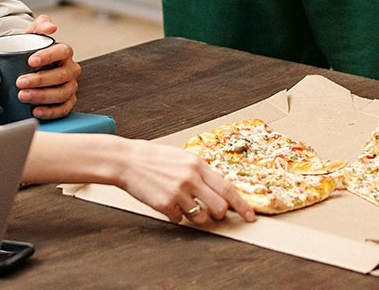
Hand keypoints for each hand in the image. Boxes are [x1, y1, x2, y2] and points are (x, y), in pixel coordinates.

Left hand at [18, 14, 80, 120]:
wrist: (26, 67)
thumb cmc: (29, 51)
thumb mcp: (32, 35)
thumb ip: (40, 25)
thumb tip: (51, 27)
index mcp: (64, 52)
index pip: (62, 51)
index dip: (48, 56)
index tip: (30, 61)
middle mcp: (70, 69)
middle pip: (62, 75)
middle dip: (41, 80)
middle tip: (20, 82)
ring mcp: (70, 86)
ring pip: (63, 93)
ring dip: (43, 96)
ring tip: (23, 96)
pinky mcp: (67, 102)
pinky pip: (64, 109)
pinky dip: (50, 111)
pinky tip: (35, 111)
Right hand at [112, 140, 256, 225]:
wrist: (128, 161)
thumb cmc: (156, 159)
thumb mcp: (183, 159)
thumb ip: (202, 172)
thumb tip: (220, 189)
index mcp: (198, 165)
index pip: (227, 188)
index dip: (242, 205)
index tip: (250, 216)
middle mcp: (191, 178)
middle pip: (219, 207)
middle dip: (219, 214)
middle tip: (212, 212)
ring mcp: (177, 192)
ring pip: (201, 218)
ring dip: (197, 217)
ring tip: (185, 206)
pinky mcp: (164, 204)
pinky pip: (178, 219)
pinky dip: (175, 215)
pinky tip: (167, 203)